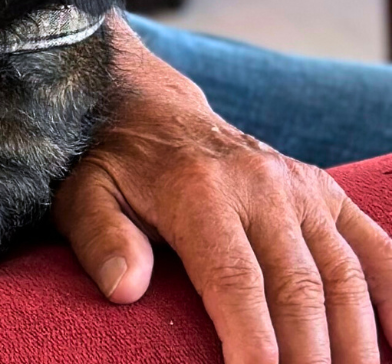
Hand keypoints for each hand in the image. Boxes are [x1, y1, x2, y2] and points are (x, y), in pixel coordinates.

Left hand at [54, 15, 391, 363]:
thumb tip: (123, 288)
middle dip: (308, 355)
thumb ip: (101, 238)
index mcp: (199, 191)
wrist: (151, 109)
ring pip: (344, 275)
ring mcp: (301, 189)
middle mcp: (261, 186)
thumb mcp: (84, 193)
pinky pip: (374, 245)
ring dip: (355, 340)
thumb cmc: (114, 165)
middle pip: (298, 288)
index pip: (234, 280)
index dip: (252, 338)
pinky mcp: (325, 193)